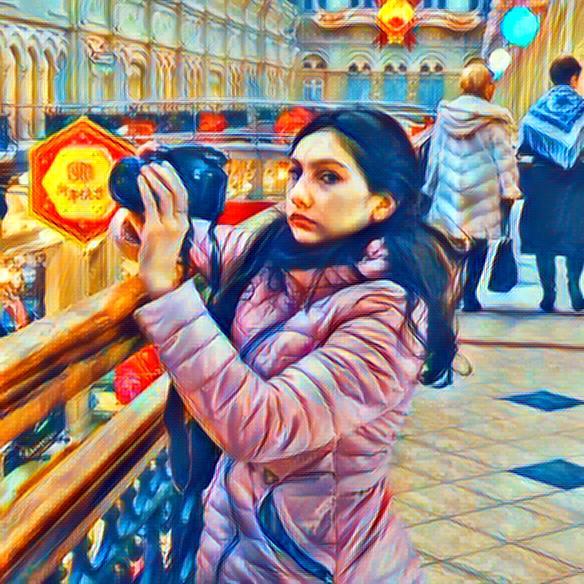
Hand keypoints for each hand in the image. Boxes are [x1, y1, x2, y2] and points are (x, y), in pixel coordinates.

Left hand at [137, 161, 189, 298]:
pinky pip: (151, 205)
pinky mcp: (155, 230)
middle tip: (155, 164)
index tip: (166, 167)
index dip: (175, 179)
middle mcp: (179, 223)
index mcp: (184, 223)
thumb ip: (160, 217)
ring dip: (155, 179)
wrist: (158, 273)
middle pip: (177, 192)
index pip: (184, 196)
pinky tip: (139, 182)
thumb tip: (146, 199)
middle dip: (166, 175)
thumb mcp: (166, 234)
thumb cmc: (159, 254)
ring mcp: (168, 227)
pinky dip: (145, 190)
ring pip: (166, 196)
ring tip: (145, 170)